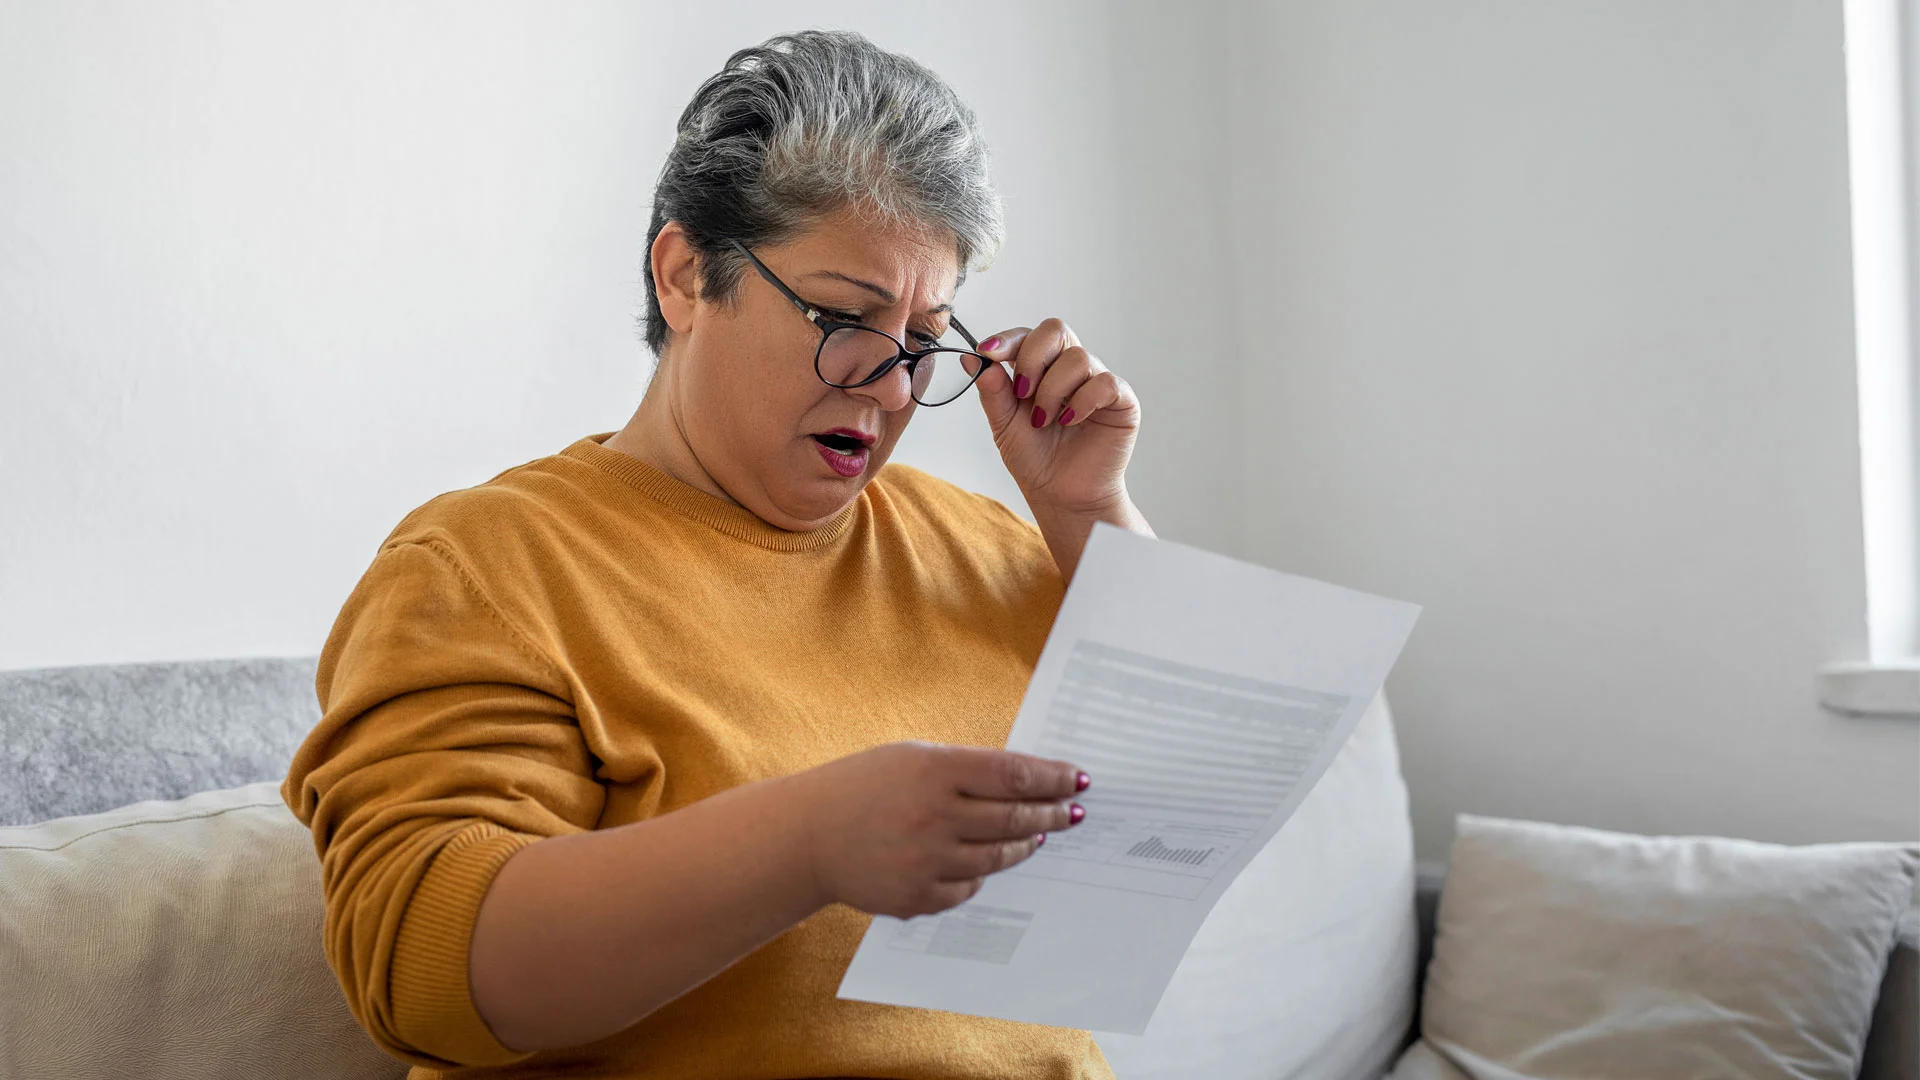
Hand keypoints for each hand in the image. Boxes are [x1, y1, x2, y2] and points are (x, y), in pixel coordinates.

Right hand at [790, 742, 1087, 918]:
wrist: (807, 836)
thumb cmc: (864, 786)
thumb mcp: (912, 758)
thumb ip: (965, 768)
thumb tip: (1026, 782)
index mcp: (934, 770)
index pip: (1013, 775)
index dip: (1052, 778)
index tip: (1077, 779)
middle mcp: (934, 816)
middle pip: (1014, 818)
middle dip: (1052, 814)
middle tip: (1072, 812)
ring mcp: (927, 861)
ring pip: (998, 857)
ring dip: (1025, 844)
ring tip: (1038, 834)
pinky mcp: (918, 897)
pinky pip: (970, 888)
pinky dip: (982, 874)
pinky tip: (988, 861)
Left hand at [975, 319, 1140, 517]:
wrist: (1060, 495)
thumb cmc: (1036, 459)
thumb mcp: (1004, 424)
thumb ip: (992, 390)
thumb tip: (971, 358)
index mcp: (1042, 368)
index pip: (1028, 335)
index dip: (1008, 339)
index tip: (988, 353)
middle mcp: (1070, 369)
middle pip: (1056, 330)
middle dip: (1032, 357)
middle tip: (1022, 392)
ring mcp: (1097, 381)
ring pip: (1078, 358)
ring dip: (1053, 390)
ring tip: (1043, 420)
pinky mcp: (1121, 401)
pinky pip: (1105, 383)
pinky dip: (1082, 401)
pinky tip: (1069, 421)